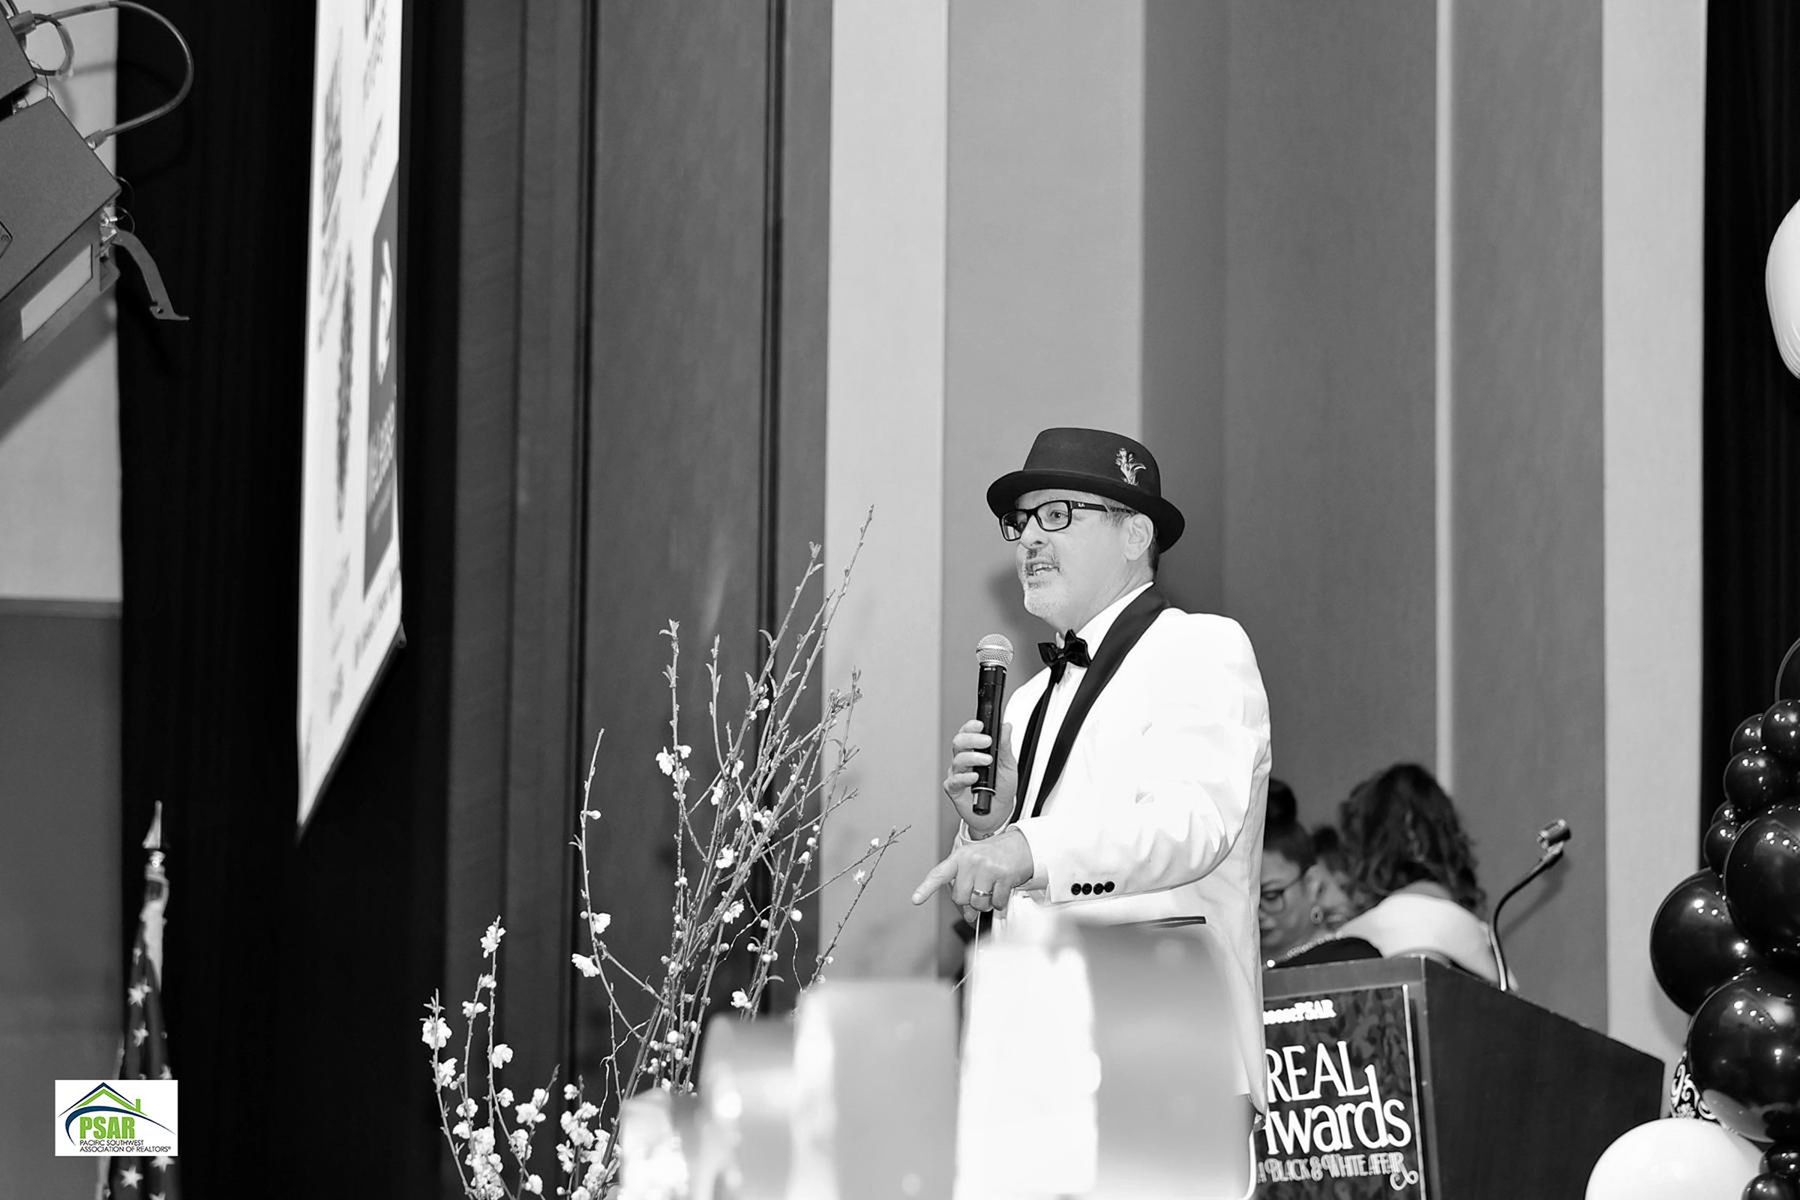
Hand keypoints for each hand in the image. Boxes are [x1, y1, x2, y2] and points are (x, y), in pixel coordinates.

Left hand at [910, 827, 1034, 925]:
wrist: (1021, 845)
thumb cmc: (994, 856)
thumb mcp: (974, 866)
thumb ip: (965, 888)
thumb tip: (968, 916)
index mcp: (960, 857)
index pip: (939, 874)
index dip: (926, 888)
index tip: (916, 899)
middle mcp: (971, 861)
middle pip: (960, 898)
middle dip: (969, 900)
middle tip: (979, 890)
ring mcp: (988, 868)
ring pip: (978, 903)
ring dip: (986, 903)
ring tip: (991, 889)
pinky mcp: (1004, 877)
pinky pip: (997, 903)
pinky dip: (1000, 903)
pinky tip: (1002, 890)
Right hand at [943, 718, 1016, 839]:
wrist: (999, 812)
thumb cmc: (1001, 788)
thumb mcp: (1008, 765)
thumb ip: (1005, 746)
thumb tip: (1005, 727)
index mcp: (975, 750)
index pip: (968, 732)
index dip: (971, 726)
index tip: (981, 724)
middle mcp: (964, 760)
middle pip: (959, 742)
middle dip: (972, 739)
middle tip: (987, 741)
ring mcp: (958, 774)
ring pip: (957, 760)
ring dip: (973, 758)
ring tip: (988, 761)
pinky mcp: (954, 789)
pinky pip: (955, 781)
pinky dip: (965, 778)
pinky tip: (975, 777)